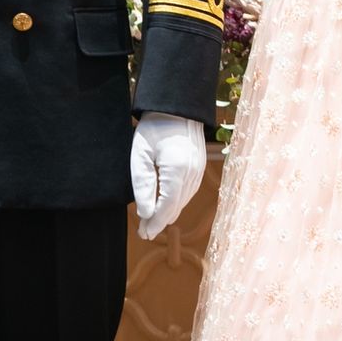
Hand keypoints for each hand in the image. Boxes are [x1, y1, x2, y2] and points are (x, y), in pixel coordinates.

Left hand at [130, 112, 205, 239]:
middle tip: (144, 232)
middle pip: (176, 207)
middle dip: (160, 221)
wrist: (177, 106)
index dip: (154, 223)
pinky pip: (189, 190)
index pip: (166, 207)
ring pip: (184, 200)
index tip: (143, 234)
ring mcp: (199, 169)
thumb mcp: (141, 155)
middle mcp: (192, 172)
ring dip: (169, 212)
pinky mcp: (200, 165)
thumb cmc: (155, 128)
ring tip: (153, 221)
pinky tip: (168, 203)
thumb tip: (146, 214)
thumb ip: (143, 186)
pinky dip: (178, 200)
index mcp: (177, 170)